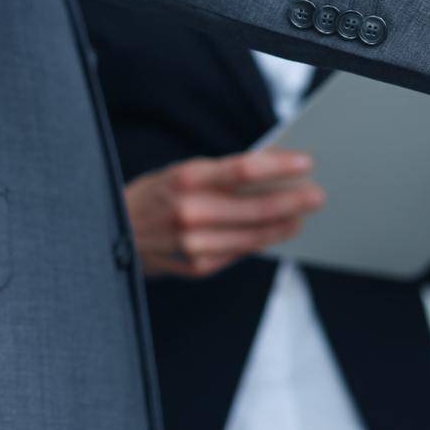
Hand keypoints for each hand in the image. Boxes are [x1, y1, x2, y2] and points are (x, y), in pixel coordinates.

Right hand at [124, 149, 325, 277]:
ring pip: (255, 235)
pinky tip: (275, 232)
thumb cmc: (156, 195)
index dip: (281, 166)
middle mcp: (190, 213)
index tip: (307, 163)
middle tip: (317, 195)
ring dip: (284, 224)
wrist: (113, 232)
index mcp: (187, 179)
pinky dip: (261, 241)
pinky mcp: (197, 266)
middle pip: (258, 207)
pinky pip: (240, 253)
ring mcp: (194, 244)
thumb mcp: (184, 172)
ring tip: (301, 216)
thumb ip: (225, 171)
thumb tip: (275, 166)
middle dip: (295, 200)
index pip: (245, 169)